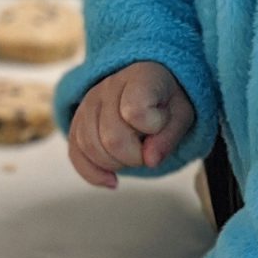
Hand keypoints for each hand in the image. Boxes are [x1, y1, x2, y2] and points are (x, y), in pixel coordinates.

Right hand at [68, 62, 195, 187]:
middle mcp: (109, 85)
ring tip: (133, 157)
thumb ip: (168, 137)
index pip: (135, 110)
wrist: (149, 83)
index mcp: (140, 77)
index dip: (151, 128)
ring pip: (88, 145)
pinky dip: (93, 173)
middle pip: (111, 137)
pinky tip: (112, 180)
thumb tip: (149, 160)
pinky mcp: (78, 120)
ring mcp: (89, 102)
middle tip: (148, 150)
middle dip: (134, 157)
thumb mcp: (182, 114)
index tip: (160, 125)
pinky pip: (75, 152)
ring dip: (114, 164)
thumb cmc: (167, 100)